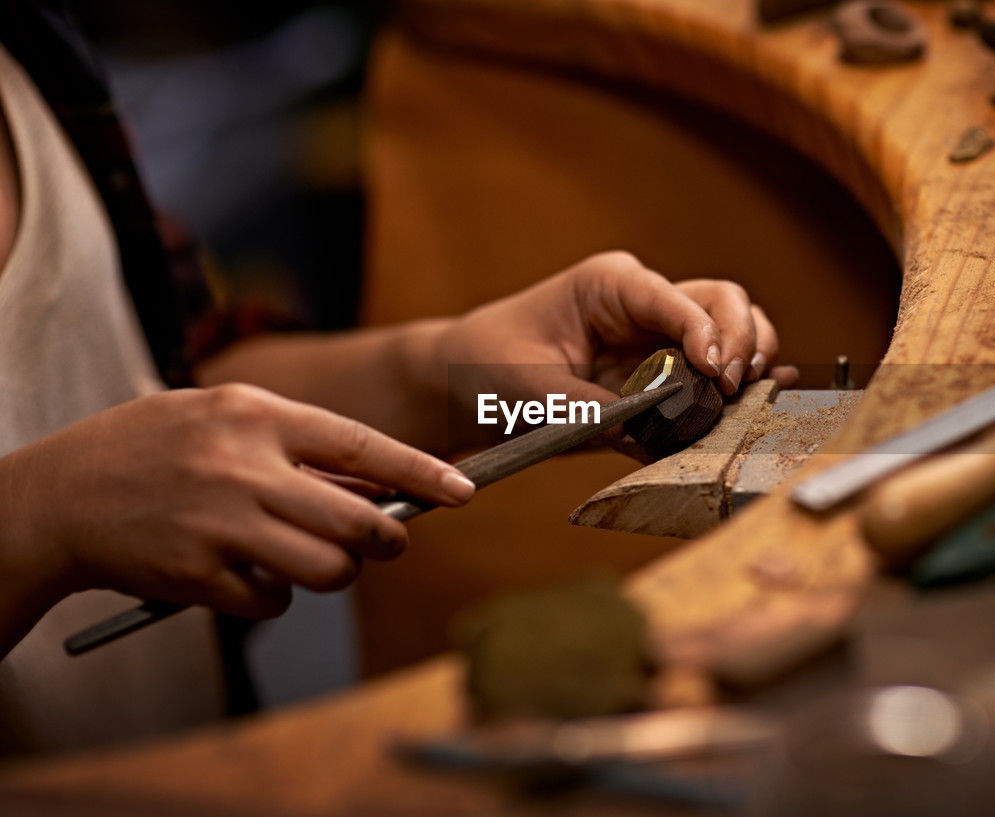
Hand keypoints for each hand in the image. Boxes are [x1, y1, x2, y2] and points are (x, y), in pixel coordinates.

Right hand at [0, 385, 475, 627]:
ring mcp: (220, 525)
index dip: (422, 472)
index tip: (464, 491)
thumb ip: (297, 444)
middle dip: (388, 540)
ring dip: (334, 573)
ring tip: (305, 557)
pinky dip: (274, 596)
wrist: (56, 497)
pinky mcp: (197, 575)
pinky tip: (245, 574)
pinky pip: (272, 601)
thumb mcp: (221, 415)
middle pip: (359, 522)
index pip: (363, 447)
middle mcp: (243, 469)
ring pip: (326, 570)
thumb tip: (375, 488)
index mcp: (255, 416)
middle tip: (388, 543)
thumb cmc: (150, 448)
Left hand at [422, 252, 797, 448]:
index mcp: (611, 286)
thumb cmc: (489, 363)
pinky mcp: (663, 377)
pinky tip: (769, 396)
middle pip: (722, 302)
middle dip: (739, 340)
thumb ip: (583, 407)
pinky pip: (714, 376)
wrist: (468, 384)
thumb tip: (640, 433)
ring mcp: (660, 340)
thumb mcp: (525, 385)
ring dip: (748, 360)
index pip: (675, 298)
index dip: (705, 331)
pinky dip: (742, 387)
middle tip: (732, 386)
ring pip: (732, 331)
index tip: (714, 371)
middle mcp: (646, 306)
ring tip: (747, 395)